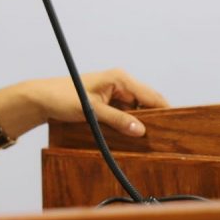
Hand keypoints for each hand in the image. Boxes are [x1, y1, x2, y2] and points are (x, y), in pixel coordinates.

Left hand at [24, 68, 167, 136]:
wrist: (43, 98)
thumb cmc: (64, 97)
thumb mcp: (92, 110)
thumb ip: (117, 120)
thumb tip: (141, 131)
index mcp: (120, 78)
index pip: (151, 95)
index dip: (164, 111)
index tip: (176, 127)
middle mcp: (120, 83)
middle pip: (147, 102)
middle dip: (155, 119)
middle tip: (165, 139)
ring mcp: (115, 93)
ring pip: (138, 110)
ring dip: (141, 123)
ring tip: (151, 140)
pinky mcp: (108, 102)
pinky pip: (126, 113)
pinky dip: (130, 123)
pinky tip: (133, 136)